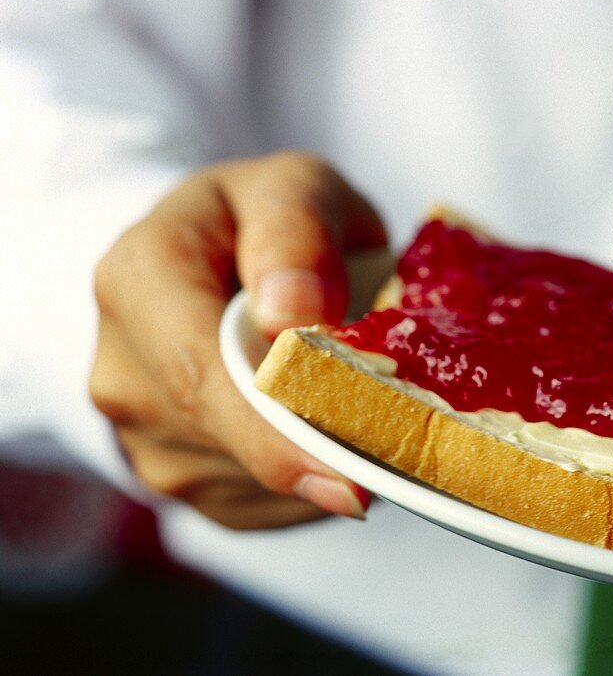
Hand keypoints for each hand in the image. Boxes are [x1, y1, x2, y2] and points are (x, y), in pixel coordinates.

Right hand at [90, 151, 385, 528]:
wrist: (225, 257)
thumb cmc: (271, 220)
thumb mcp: (294, 186)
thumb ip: (294, 231)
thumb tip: (292, 312)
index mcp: (138, 279)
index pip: (198, 373)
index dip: (275, 431)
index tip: (350, 478)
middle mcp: (123, 369)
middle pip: (228, 440)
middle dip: (324, 451)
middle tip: (410, 454)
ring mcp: (143, 436)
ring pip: (252, 481)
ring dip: (326, 462)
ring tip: (376, 408)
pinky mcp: (184, 478)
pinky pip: (263, 504)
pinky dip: (316, 479)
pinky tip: (339, 429)